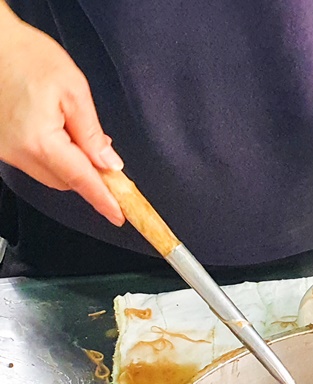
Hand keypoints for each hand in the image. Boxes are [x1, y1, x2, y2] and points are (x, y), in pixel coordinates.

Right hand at [0, 8, 124, 224]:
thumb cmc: (27, 57)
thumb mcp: (74, 92)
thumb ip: (93, 134)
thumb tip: (110, 164)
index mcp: (40, 142)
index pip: (81, 181)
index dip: (104, 200)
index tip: (120, 215)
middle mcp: (18, 152)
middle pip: (67, 181)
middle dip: (91, 175)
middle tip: (108, 156)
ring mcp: (7, 150)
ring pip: (52, 173)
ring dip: (73, 164)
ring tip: (79, 131)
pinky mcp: (3, 145)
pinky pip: (36, 161)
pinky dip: (56, 155)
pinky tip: (62, 132)